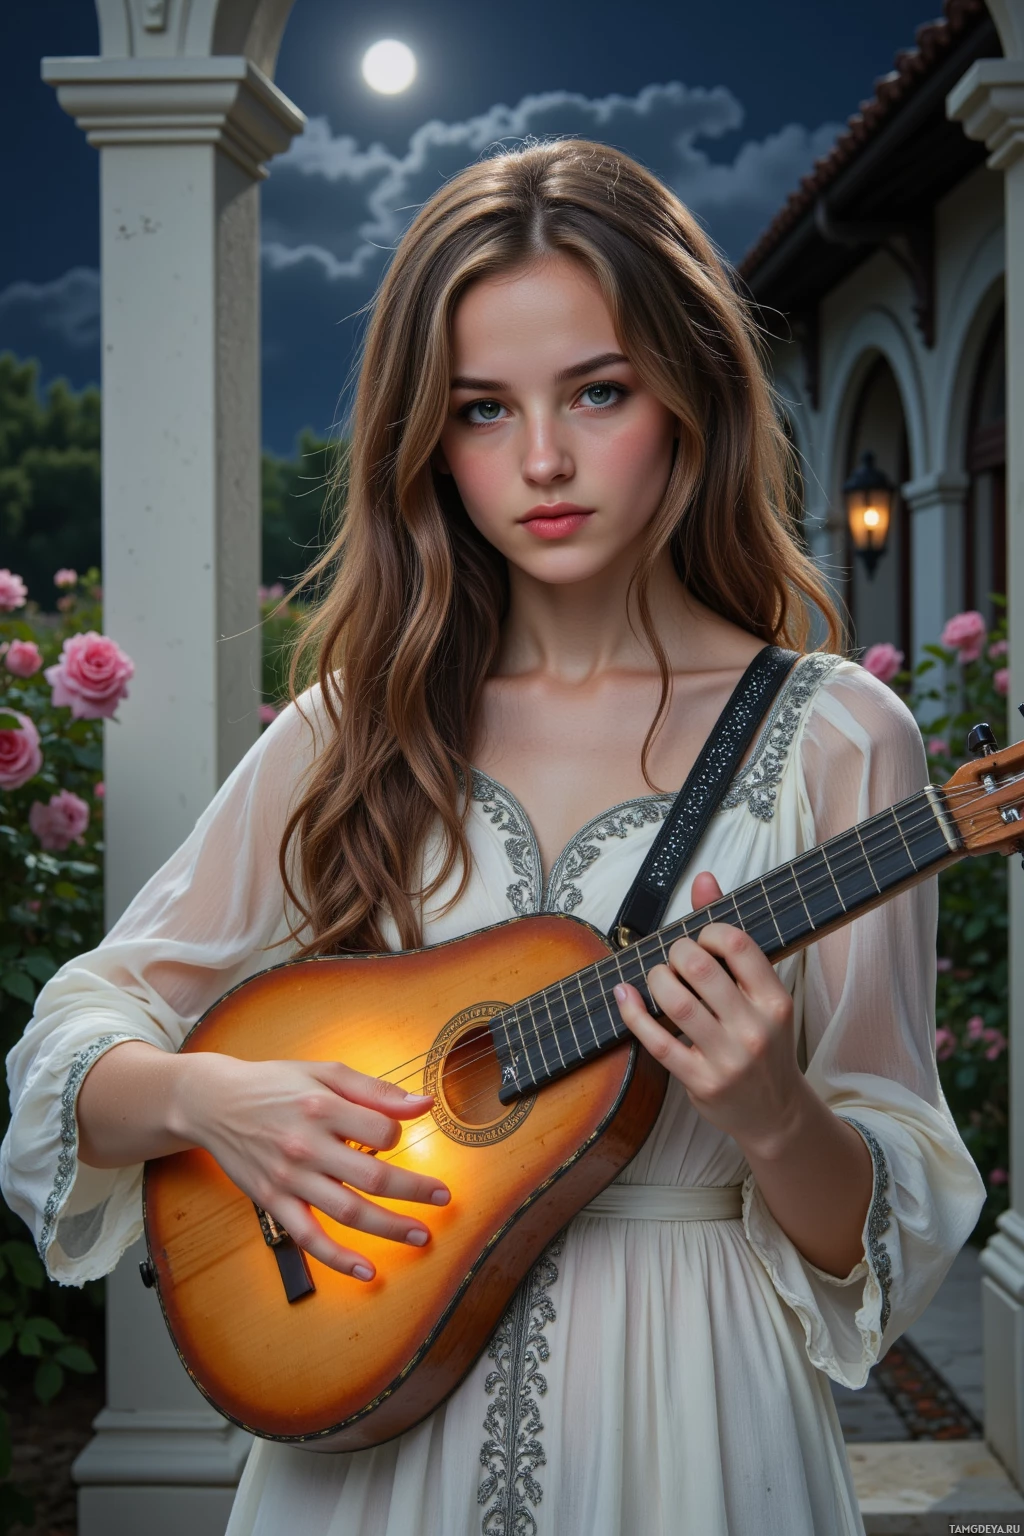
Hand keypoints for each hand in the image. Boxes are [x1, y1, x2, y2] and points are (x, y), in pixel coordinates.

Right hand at [173, 1054, 448, 1280]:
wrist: (214, 1103)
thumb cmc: (274, 1084)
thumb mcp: (324, 1072)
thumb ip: (375, 1090)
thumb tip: (424, 1103)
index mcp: (323, 1107)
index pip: (381, 1132)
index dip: (398, 1137)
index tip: (397, 1138)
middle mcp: (307, 1145)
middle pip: (373, 1177)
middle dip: (415, 1192)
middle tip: (443, 1199)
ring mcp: (290, 1178)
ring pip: (348, 1212)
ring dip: (389, 1228)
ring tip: (421, 1236)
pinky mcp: (273, 1201)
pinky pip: (309, 1237)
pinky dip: (338, 1259)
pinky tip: (367, 1271)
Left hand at [614, 870, 807, 1157]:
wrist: (775, 1112)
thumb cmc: (763, 1041)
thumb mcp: (760, 992)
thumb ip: (730, 938)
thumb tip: (704, 878)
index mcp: (775, 999)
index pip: (736, 944)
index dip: (707, 930)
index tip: (699, 939)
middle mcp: (755, 1028)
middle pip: (700, 969)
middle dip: (675, 953)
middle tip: (673, 959)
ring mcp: (728, 1058)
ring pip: (677, 1003)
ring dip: (655, 979)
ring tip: (656, 977)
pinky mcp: (701, 1081)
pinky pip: (657, 1042)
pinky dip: (633, 1014)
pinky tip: (624, 996)